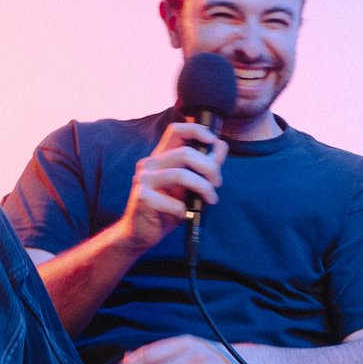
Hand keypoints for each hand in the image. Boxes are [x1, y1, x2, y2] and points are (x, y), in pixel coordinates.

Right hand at [117, 120, 227, 252]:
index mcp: (160, 157)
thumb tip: (221, 146)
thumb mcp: (188, 186)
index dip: (197, 130)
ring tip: (211, 199)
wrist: (141, 233)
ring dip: (203, 188)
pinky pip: (175, 202)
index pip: (176, 130)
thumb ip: (203, 166)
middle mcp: (149, 164)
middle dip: (209, 167)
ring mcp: (143, 179)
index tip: (214, 142)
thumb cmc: (167, 209)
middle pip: (185, 152)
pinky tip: (184, 215)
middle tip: (218, 183)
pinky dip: (185, 210)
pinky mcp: (142, 198)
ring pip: (182, 175)